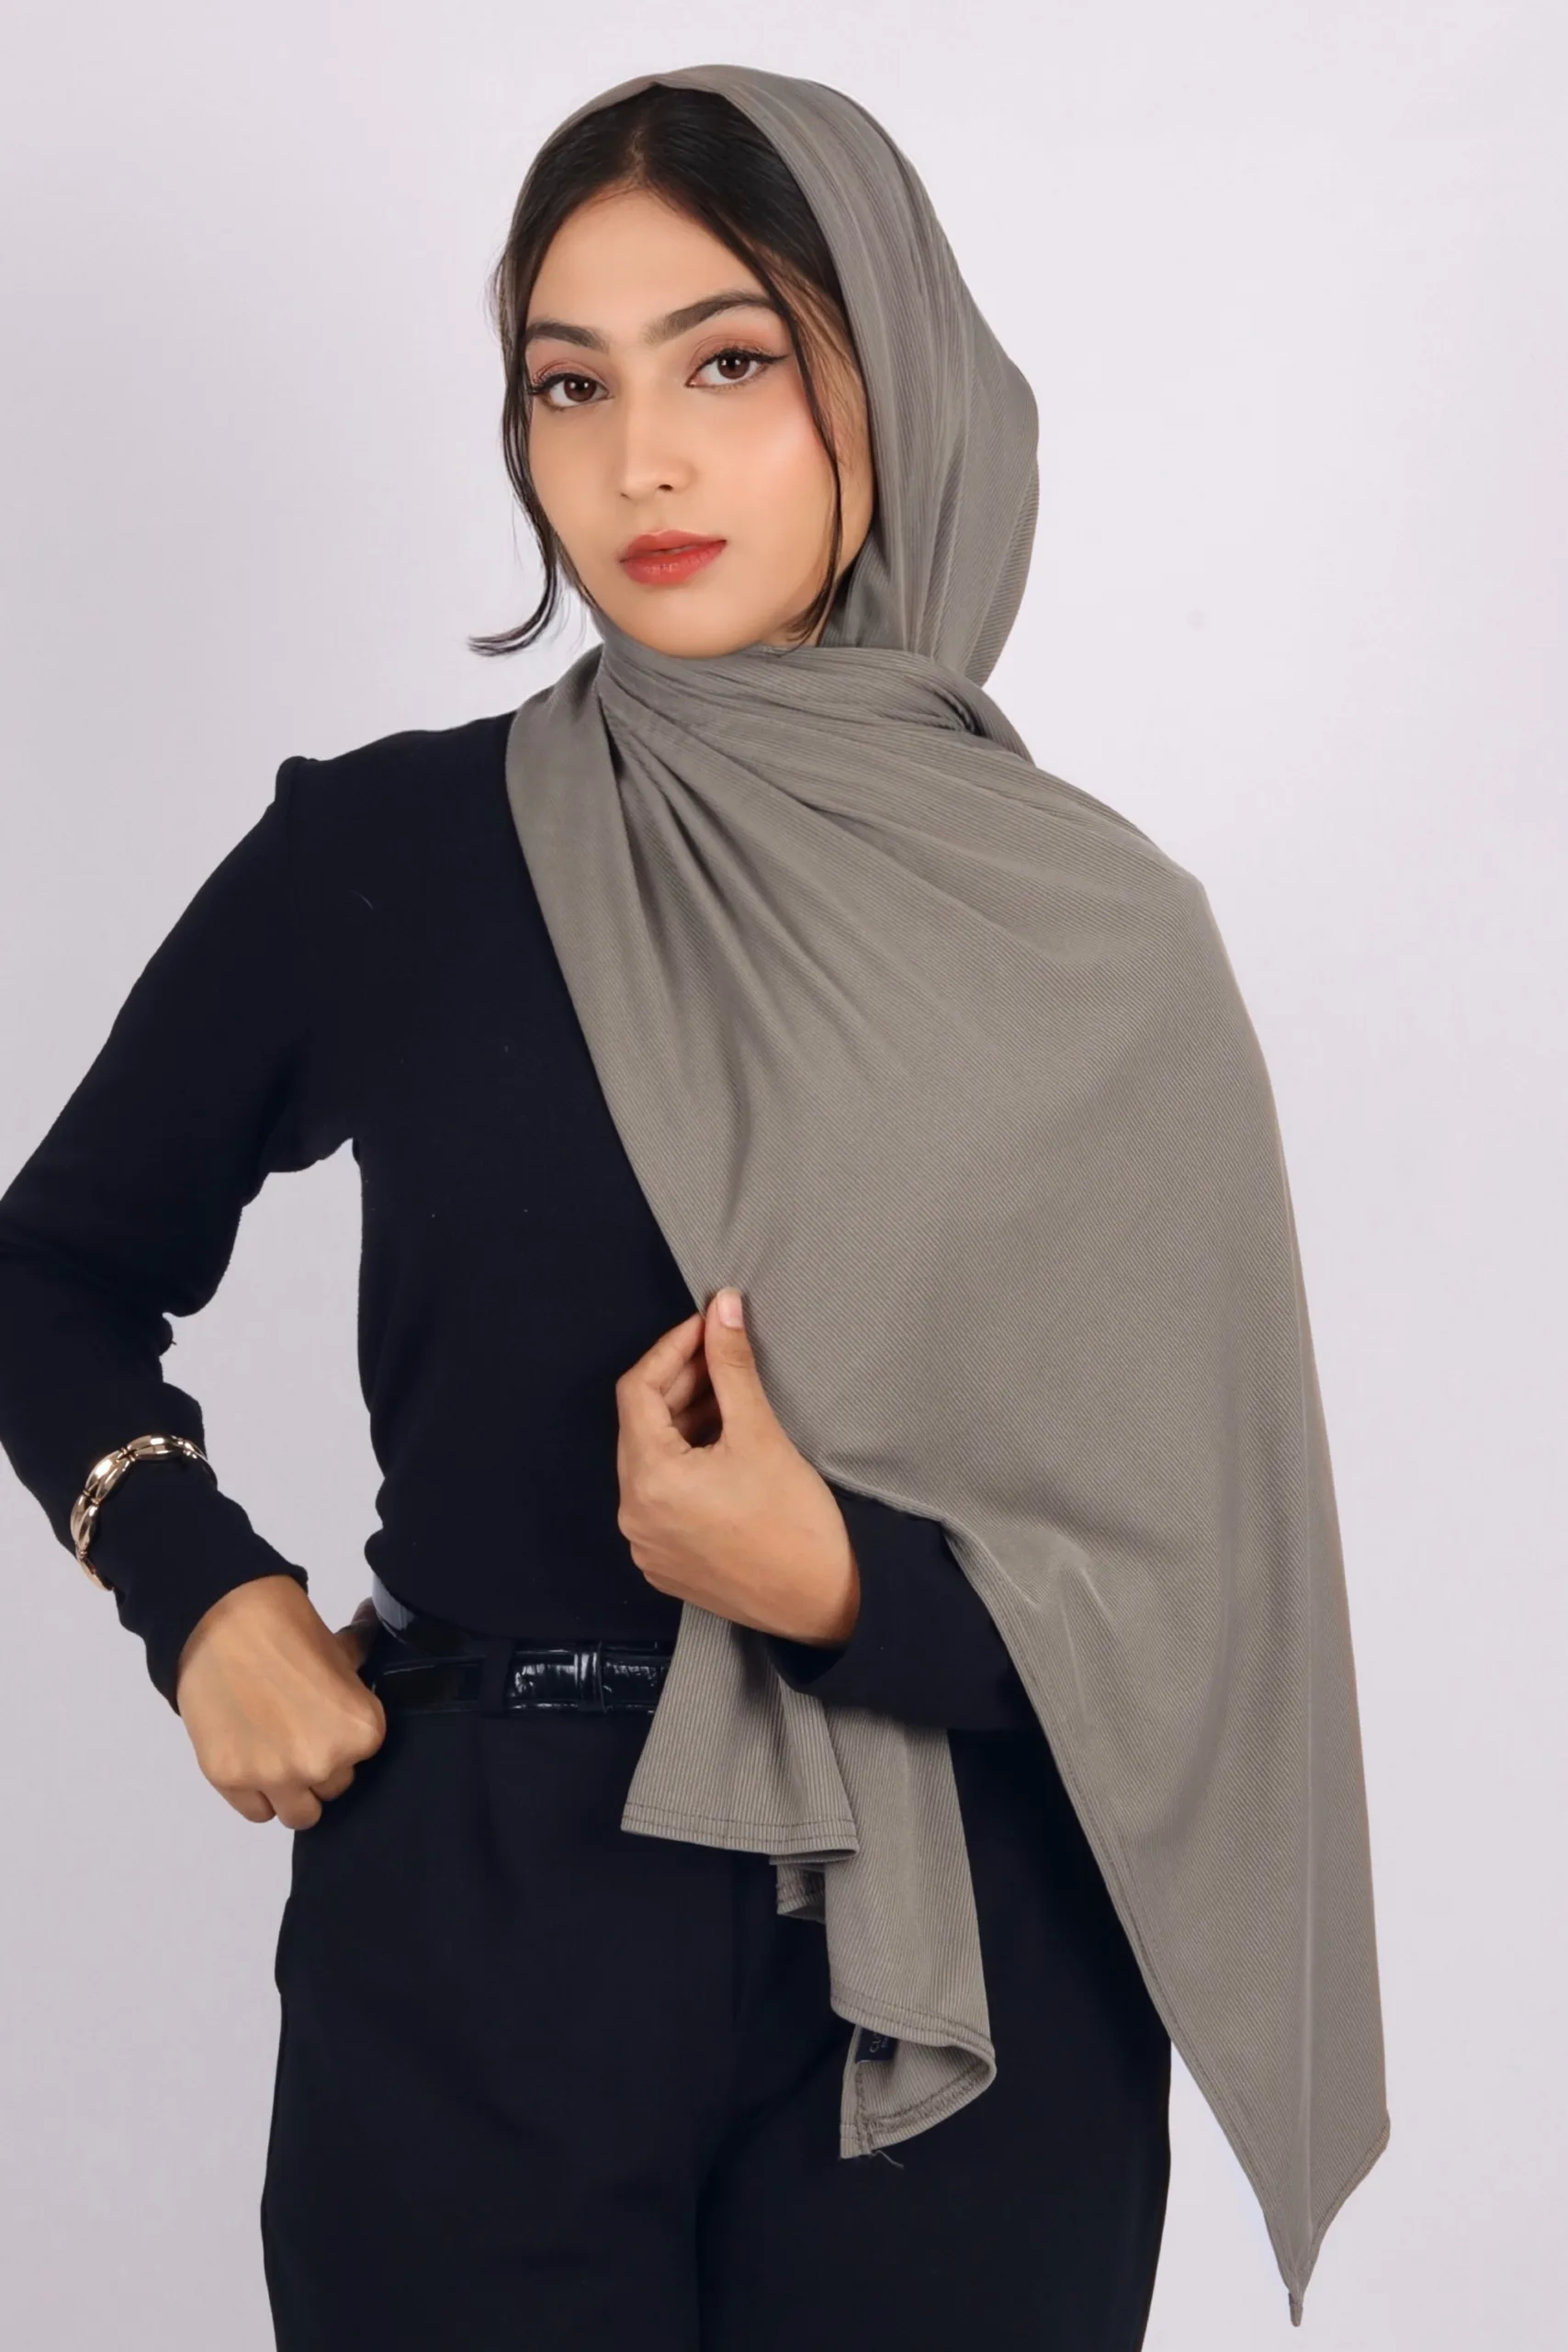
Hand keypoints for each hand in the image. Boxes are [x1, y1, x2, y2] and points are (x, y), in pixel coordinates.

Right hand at [173, 1575, 387, 1830]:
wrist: (225, 1621)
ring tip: (276, 1754)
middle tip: (297, 1733)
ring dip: (292, 1791)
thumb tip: (372, 1628)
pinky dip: (255, 1793)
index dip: (343, 1738)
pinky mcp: (230, 1781)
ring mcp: (275, 1777)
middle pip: (332, 1788)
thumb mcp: (341, 1650)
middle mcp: (324, 1763)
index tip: (324, 1719)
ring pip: (299, 1814)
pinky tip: (250, 1759)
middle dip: (318, 1765)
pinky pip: (256, 1812)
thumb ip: (361, 1665)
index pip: (363, 1758)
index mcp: (362, 1733)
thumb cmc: (289, 1630)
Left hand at [614, 1289, 860, 1645]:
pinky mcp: (664, 1562)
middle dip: (680, 1385)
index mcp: (648, 1480)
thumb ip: (732, 1365)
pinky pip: (661, 1497)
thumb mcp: (760, 1432)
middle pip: (641, 1426)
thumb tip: (723, 1307)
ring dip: (683, 1423)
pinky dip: (684, 1465)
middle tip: (721, 1356)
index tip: (706, 1327)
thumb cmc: (796, 1524)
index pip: (637, 1390)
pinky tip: (723, 1449)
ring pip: (651, 1461)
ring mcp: (646, 1544)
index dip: (671, 1349)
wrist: (824, 1603)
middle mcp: (634, 1515)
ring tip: (730, 1401)